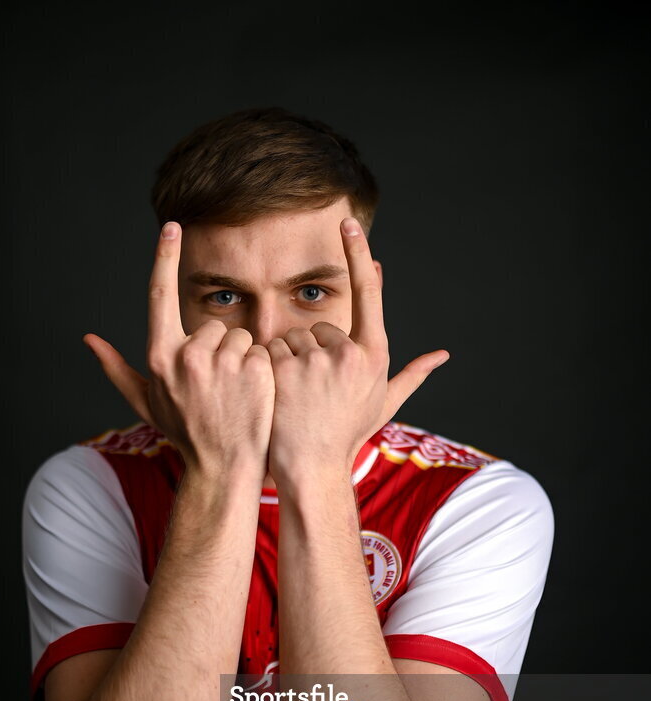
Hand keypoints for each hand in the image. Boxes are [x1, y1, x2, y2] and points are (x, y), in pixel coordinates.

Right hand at [83, 222, 274, 479]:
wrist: (222, 468)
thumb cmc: (184, 435)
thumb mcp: (147, 403)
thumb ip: (116, 368)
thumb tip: (88, 339)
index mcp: (160, 357)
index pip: (160, 295)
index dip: (165, 257)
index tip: (172, 227)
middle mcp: (188, 355)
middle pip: (213, 325)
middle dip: (219, 349)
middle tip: (219, 388)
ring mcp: (223, 362)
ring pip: (240, 337)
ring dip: (242, 360)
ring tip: (237, 395)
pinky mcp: (256, 370)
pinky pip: (263, 351)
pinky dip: (263, 370)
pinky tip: (256, 397)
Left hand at [266, 216, 448, 481]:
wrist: (312, 467)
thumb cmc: (347, 435)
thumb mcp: (383, 404)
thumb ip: (411, 374)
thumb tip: (442, 355)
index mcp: (374, 355)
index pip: (367, 295)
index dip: (358, 257)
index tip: (348, 225)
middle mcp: (350, 353)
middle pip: (316, 328)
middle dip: (308, 353)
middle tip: (311, 392)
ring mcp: (317, 360)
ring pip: (290, 339)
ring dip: (286, 362)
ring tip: (295, 397)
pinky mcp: (287, 368)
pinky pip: (269, 349)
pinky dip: (267, 368)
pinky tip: (276, 395)